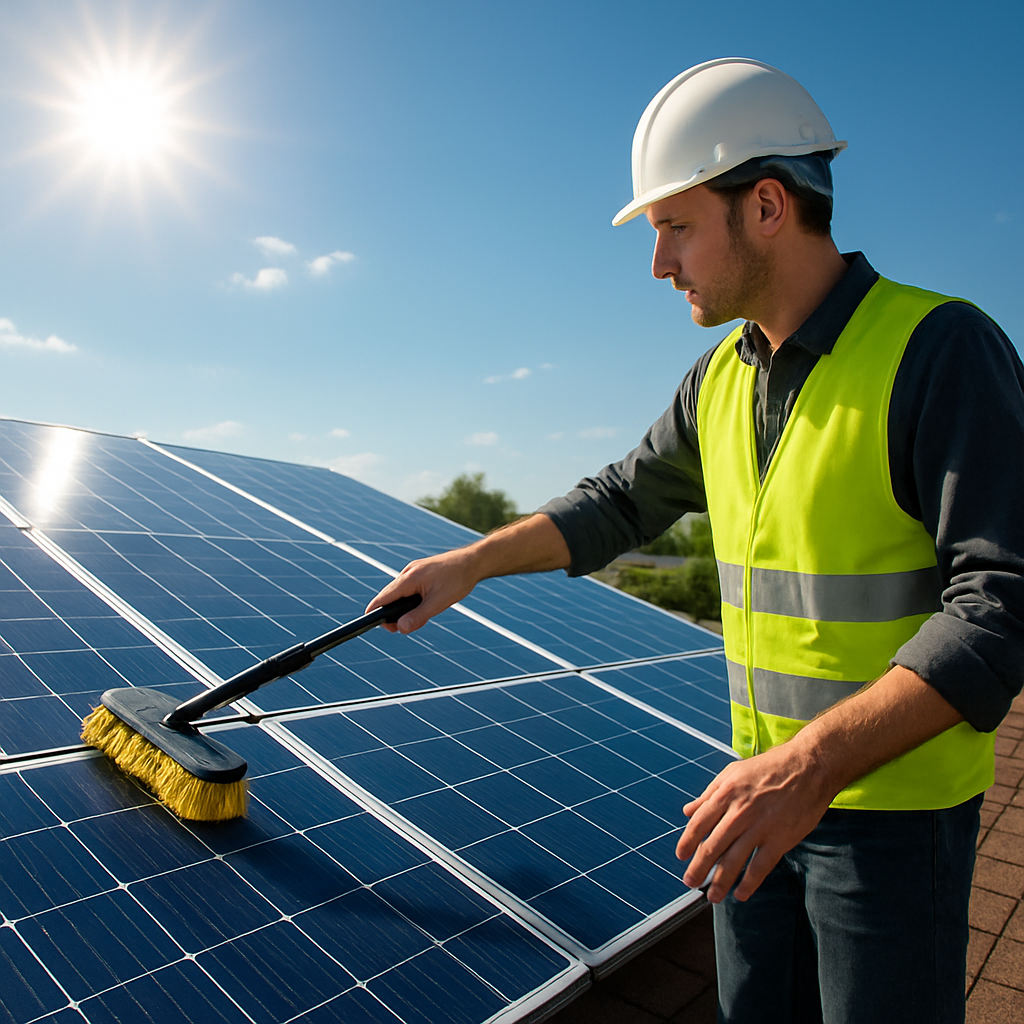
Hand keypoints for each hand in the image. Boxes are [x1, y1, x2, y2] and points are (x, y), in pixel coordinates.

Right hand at [366, 547, 481, 633]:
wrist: (473, 562)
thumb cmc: (457, 580)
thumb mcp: (439, 602)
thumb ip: (419, 616)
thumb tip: (400, 628)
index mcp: (409, 578)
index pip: (383, 598)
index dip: (375, 612)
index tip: (369, 624)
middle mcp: (408, 572)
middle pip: (389, 596)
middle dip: (391, 614)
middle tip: (401, 628)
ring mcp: (414, 570)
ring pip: (399, 592)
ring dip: (402, 607)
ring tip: (417, 617)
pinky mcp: (420, 571)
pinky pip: (408, 587)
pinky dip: (410, 599)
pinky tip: (422, 605)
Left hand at [676, 740, 835, 903]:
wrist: (808, 767)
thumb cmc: (768, 768)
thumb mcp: (733, 772)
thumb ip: (709, 794)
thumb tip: (688, 811)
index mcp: (726, 793)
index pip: (699, 823)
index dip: (687, 842)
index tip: (681, 856)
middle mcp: (739, 812)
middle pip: (712, 846)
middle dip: (698, 868)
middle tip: (690, 882)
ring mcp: (760, 827)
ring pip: (734, 861)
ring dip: (720, 882)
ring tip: (712, 896)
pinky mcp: (780, 839)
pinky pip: (760, 867)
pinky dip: (749, 883)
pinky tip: (740, 894)